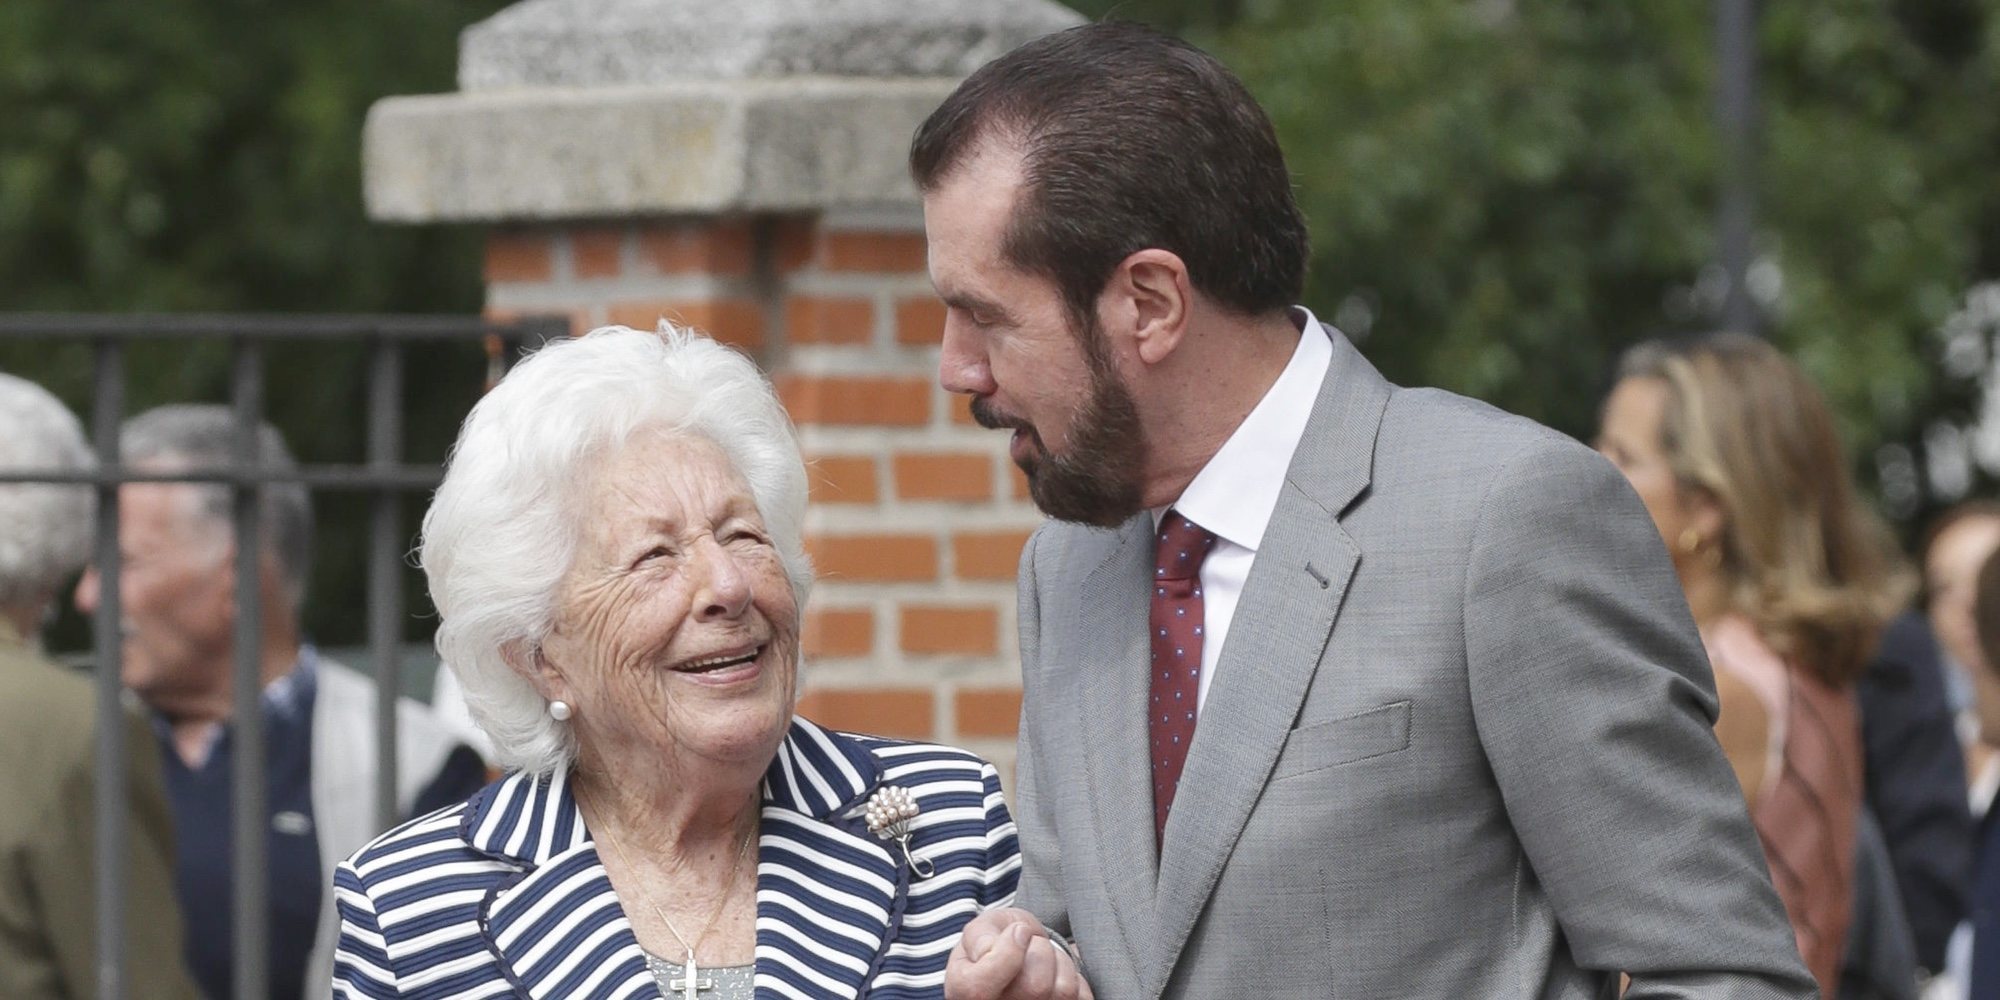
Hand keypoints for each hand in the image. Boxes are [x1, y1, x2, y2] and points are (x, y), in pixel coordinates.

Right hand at [944, 908, 1092, 999]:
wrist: (1016, 956)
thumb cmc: (996, 942)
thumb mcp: (981, 929)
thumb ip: (979, 937)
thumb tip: (990, 949)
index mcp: (965, 993)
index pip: (980, 989)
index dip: (1006, 953)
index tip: (1017, 932)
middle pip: (1035, 987)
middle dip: (1040, 950)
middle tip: (1030, 944)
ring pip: (1063, 991)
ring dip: (1059, 961)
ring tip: (1042, 959)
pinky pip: (1081, 997)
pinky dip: (1074, 977)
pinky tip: (1055, 975)